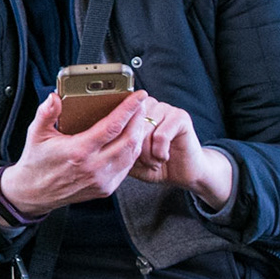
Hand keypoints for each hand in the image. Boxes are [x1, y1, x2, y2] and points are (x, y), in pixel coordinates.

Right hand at [0, 90, 152, 218]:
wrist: (35, 193)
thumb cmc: (37, 162)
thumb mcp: (36, 134)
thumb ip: (46, 113)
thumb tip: (54, 97)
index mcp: (78, 151)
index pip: (112, 126)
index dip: (129, 109)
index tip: (139, 97)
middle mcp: (94, 167)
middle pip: (129, 139)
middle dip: (139, 119)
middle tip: (141, 104)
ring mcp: (102, 180)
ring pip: (132, 154)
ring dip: (138, 135)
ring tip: (137, 119)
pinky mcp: (106, 188)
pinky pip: (127, 167)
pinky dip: (132, 151)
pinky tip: (130, 140)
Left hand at [125, 95, 235, 209]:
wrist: (184, 172)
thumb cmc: (154, 164)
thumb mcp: (128, 158)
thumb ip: (115, 146)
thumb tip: (95, 141)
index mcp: (135, 110)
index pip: (118, 117)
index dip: (119, 139)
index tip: (124, 155)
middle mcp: (150, 105)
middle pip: (130, 126)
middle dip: (135, 150)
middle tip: (145, 162)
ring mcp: (166, 108)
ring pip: (144, 130)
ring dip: (147, 153)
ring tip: (154, 161)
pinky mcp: (181, 117)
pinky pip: (161, 136)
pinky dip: (160, 152)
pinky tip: (165, 157)